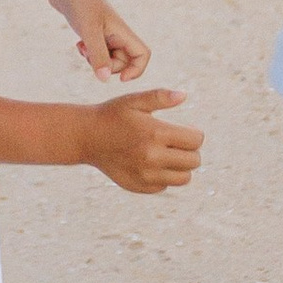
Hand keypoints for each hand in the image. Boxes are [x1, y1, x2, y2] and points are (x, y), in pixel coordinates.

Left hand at [74, 0, 150, 84]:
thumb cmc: (79, 2)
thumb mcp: (89, 31)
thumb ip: (98, 55)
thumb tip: (105, 79)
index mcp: (122, 31)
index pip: (142, 55)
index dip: (136, 70)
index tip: (120, 78)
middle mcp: (116, 33)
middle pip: (123, 61)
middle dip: (107, 66)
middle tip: (91, 56)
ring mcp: (104, 32)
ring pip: (108, 58)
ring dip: (95, 60)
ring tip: (82, 48)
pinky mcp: (92, 32)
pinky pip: (96, 52)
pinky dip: (88, 54)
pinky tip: (78, 44)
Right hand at [80, 87, 202, 194]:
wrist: (86, 137)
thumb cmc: (112, 115)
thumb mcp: (135, 101)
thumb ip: (161, 97)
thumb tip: (184, 95)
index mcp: (156, 133)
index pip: (196, 141)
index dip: (194, 134)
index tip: (185, 130)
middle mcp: (153, 157)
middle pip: (194, 161)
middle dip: (190, 151)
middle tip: (177, 143)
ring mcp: (146, 175)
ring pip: (184, 178)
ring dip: (181, 166)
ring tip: (169, 154)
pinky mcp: (139, 186)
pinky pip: (165, 185)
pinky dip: (164, 176)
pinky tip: (152, 163)